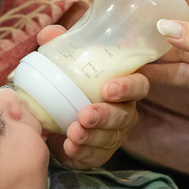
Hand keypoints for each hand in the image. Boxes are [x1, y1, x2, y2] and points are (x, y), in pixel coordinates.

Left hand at [35, 24, 148, 169]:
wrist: (51, 116)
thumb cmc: (69, 83)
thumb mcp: (63, 62)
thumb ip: (58, 45)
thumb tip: (49, 33)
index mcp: (123, 84)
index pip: (139, 84)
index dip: (128, 87)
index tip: (108, 88)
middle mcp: (125, 109)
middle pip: (125, 115)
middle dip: (106, 115)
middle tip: (85, 114)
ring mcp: (115, 133)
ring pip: (112, 137)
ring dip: (93, 136)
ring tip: (73, 133)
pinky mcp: (101, 152)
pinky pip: (98, 156)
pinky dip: (84, 153)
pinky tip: (70, 147)